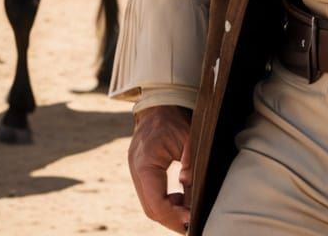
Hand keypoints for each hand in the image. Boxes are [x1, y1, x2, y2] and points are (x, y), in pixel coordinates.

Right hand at [128, 104, 192, 232]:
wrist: (159, 103)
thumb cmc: (174, 118)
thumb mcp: (188, 138)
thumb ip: (190, 164)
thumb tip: (191, 192)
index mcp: (145, 164)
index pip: (156, 202)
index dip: (173, 216)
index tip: (191, 221)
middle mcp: (137, 171)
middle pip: (150, 208)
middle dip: (171, 219)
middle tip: (191, 225)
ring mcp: (136, 171)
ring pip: (149, 203)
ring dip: (167, 211)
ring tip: (187, 212)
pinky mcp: (140, 170)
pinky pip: (149, 193)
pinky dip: (164, 200)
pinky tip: (179, 198)